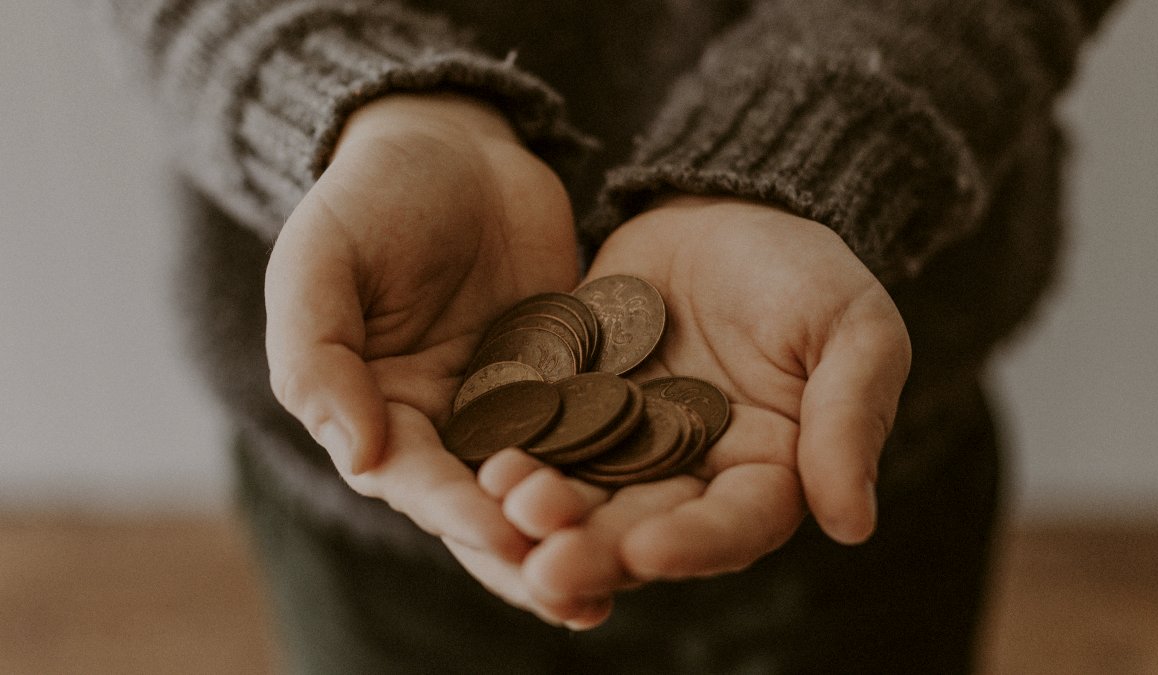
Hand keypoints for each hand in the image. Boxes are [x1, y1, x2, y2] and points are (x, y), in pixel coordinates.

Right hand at [264, 94, 578, 589]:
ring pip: (549, 482)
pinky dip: (624, 465)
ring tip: (626, 576)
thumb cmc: (368, 198)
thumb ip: (320, 358)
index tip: (505, 536)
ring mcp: (515, 405)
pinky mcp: (572, 378)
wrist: (450, 144)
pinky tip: (668, 498)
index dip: (456, 511)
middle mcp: (448, 426)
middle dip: (528, 553)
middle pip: (487, 506)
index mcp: (380, 413)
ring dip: (581, 530)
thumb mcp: (320, 264)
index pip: (417, 480)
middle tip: (577, 596)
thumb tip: (360, 458)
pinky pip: (597, 426)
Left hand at [486, 195, 910, 624]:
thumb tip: (852, 524)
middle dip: (597, 549)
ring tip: (506, 509)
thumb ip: (849, 419)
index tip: (647, 551)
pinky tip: (482, 463)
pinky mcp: (570, 406)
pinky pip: (540, 436)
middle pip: (644, 527)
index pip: (734, 525)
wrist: (722, 210)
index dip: (693, 544)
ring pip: (583, 494)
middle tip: (545, 567)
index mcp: (766, 472)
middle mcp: (690, 475)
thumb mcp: (852, 330)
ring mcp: (623, 444)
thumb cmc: (804, 270)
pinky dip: (514, 452)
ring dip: (544, 513)